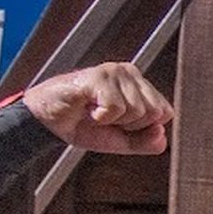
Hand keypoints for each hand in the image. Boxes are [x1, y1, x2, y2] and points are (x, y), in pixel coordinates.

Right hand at [22, 62, 173, 154]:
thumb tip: (161, 135)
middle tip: (106, 118)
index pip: (165, 112)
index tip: (120, 125)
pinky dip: (100, 117)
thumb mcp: (119, 140)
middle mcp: (130, 73)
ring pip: (136, 110)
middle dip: (130, 125)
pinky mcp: (98, 76)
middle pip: (154, 112)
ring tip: (95, 112)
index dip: (143, 127)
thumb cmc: (82, 126)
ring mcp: (115, 72)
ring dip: (112, 121)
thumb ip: (144, 141)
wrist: (47, 123)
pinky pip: (115, 108)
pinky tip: (87, 108)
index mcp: (139, 85)